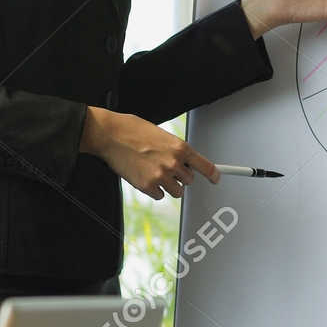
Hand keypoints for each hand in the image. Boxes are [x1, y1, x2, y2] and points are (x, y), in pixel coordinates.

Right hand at [80, 107, 218, 199]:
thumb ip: (175, 149)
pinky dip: (154, 190)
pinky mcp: (147, 186)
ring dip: (168, 185)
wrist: (110, 135)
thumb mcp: (161, 134)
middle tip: (165, 167)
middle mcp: (174, 163)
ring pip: (176, 191)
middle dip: (180, 176)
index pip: (205, 166)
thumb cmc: (132, 130)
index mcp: (180, 148)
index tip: (216, 178)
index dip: (213, 174)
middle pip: (189, 181)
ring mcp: (160, 177)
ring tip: (154, 172)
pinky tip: (144, 176)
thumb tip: (184, 161)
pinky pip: (159, 196)